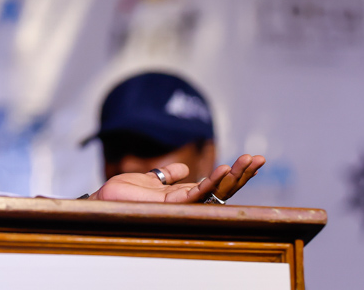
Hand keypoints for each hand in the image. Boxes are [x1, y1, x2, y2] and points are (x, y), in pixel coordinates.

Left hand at [90, 154, 265, 203]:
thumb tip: (181, 168)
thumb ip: (167, 175)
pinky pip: (195, 196)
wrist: (105, 199)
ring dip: (233, 177)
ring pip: (214, 192)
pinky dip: (210, 184)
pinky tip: (223, 171)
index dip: (235, 173)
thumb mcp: (150, 179)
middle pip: (222, 189)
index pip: (218, 184)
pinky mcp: (168, 206)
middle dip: (242, 174)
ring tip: (248, 162)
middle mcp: (187, 202)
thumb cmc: (125, 194)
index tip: (252, 159)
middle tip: (259, 158)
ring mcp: (180, 206)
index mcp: (185, 195)